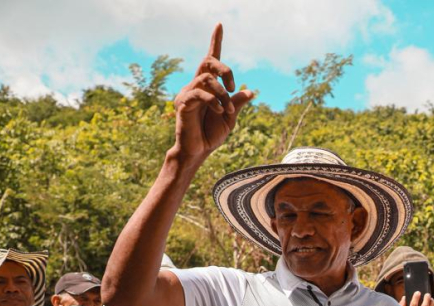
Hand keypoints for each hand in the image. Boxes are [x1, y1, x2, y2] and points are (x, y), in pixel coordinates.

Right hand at [172, 24, 254, 161]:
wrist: (198, 152)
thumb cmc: (211, 135)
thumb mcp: (230, 118)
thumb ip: (238, 103)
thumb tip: (251, 91)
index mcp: (207, 87)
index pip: (211, 60)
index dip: (216, 41)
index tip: (220, 24)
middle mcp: (195, 85)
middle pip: (208, 62)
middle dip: (225, 70)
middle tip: (233, 86)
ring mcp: (187, 93)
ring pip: (206, 79)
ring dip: (222, 93)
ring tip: (227, 109)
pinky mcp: (183, 104)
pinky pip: (199, 94)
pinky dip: (214, 101)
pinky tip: (220, 111)